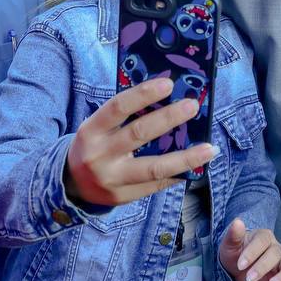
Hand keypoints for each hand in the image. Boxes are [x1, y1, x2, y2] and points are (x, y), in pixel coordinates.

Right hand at [65, 78, 217, 207]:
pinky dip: (178, 174)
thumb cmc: (95, 145)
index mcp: (92, 130)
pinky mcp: (123, 197)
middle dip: (169, 118)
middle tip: (193, 105)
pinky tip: (196, 166)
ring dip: (185, 157)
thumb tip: (167, 99)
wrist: (71, 184)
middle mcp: (100, 154)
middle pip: (139, 134)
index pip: (118, 107)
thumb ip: (125, 117)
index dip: (143, 94)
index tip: (168, 83)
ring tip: (209, 148)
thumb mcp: (98, 127)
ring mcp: (112, 179)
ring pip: (154, 167)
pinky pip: (156, 185)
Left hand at [218, 218, 280, 280]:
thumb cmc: (234, 254)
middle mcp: (276, 248)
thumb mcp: (229, 245)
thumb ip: (233, 235)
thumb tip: (238, 222)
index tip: (240, 265)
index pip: (262, 241)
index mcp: (263, 237)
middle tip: (249, 278)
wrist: (238, 269)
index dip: (252, 252)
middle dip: (261, 267)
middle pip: (275, 254)